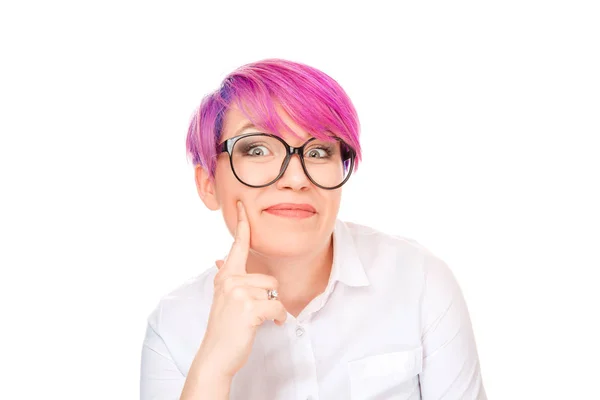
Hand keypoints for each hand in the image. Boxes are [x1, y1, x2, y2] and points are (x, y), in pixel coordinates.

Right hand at [196, 201, 287, 378]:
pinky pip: (277, 306)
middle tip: (254, 314)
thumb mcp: (222, 298)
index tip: (242, 205)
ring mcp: (238, 293)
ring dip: (273, 309)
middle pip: (268, 278)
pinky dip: (279, 318)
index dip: (242, 225)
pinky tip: (271, 324)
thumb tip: (221, 258)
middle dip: (268, 298)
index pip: (236, 245)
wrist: (215, 355)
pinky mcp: (249, 308)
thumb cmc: (224, 328)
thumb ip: (226, 276)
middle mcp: (229, 280)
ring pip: (273, 292)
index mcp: (225, 276)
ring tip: (259, 320)